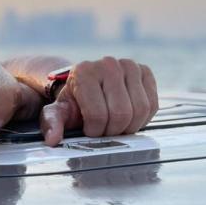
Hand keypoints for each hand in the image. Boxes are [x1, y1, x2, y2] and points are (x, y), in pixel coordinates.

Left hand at [39, 57, 158, 146]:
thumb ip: (52, 124)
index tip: (89, 131)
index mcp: (84, 72)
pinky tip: (129, 118)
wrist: (88, 86)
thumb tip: (52, 140)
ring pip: (140, 110)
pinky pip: (153, 105)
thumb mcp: (57, 112)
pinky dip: (143, 118)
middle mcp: (108, 64)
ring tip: (115, 126)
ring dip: (129, 126)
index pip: (98, 115)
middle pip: (122, 114)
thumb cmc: (74, 102)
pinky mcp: (145, 71)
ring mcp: (129, 65)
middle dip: (113, 131)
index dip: (96, 131)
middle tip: (105, 131)